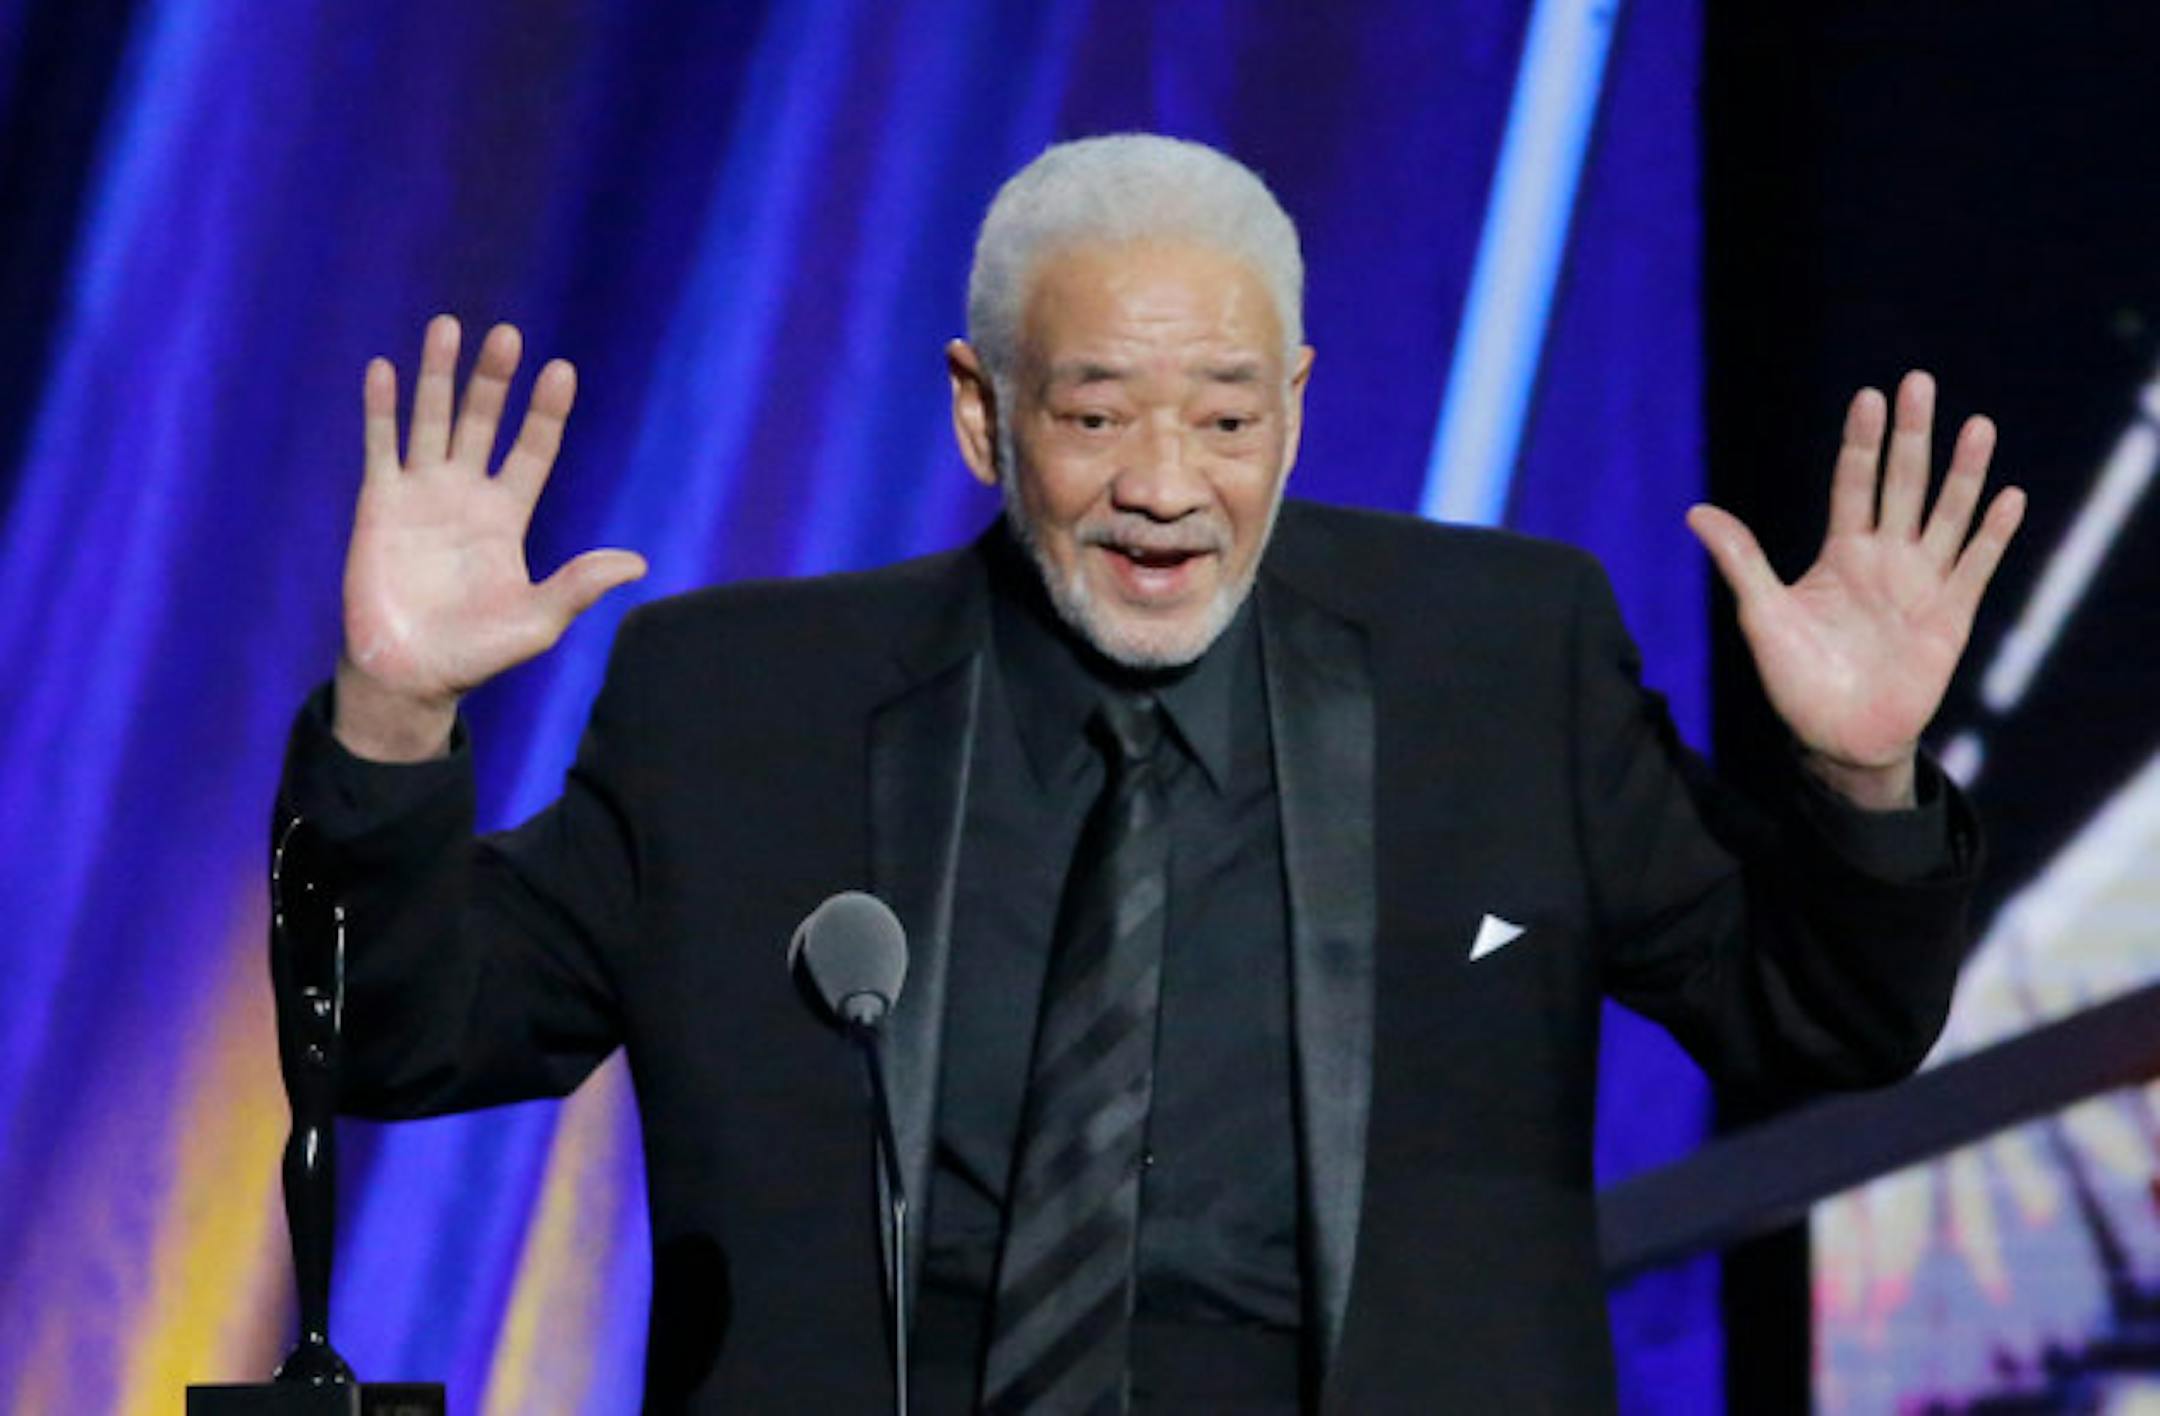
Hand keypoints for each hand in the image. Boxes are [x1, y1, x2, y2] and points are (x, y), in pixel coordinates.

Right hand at [335, 315, 646, 760]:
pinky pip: (381, 448)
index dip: (545, 413)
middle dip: (494, 379)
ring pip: (431, 421)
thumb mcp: (538, 619)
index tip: (562, 371)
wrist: (410, 676)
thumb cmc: (476, 654)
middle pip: (482, 422)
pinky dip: (382, 409)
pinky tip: (385, 368)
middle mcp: (465, 495)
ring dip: (437, 375)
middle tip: (507, 334)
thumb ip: (579, 585)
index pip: (532, 450)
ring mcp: (420, 495)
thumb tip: (638, 563)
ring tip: (448, 326)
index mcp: (507, 517)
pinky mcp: (378, 506)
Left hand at [1686, 371, 2025, 808]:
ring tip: (1977, 426)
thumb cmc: (1797, 679)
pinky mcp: (1951, 617)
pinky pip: (1976, 567)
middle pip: (1902, 484)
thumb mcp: (1761, 614)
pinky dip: (1992, 534)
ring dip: (1963, 473)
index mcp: (1842, 554)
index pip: (1853, 483)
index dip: (1861, 441)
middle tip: (1921, 382)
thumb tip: (1695, 511)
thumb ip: (1740, 561)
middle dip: (1912, 436)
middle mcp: (1886, 559)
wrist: (1838, 739)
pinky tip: (2009, 497)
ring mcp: (1922, 585)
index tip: (1869, 395)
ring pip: (1946, 515)